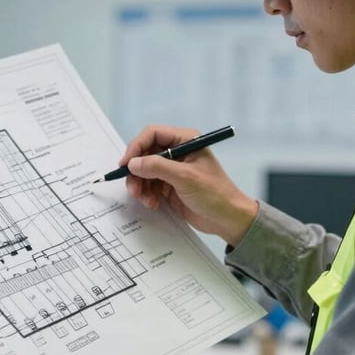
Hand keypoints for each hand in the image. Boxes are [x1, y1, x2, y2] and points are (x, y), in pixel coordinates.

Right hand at [121, 124, 257, 245]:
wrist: (228, 220)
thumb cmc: (214, 194)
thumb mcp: (185, 178)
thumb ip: (158, 167)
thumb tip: (133, 163)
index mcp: (185, 140)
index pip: (152, 134)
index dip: (136, 147)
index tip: (126, 164)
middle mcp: (177, 151)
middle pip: (145, 153)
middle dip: (136, 171)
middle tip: (133, 188)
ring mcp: (173, 169)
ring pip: (144, 171)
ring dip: (140, 185)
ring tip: (145, 200)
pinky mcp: (170, 185)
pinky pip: (149, 185)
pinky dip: (146, 194)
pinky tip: (153, 203)